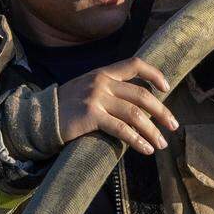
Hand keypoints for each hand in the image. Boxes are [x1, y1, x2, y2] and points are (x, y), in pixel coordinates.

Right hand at [57, 58, 176, 154]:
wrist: (40, 118)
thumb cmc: (66, 108)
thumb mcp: (88, 90)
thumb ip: (109, 91)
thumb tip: (138, 106)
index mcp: (103, 73)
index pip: (134, 64)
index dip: (154, 74)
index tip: (167, 88)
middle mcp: (101, 82)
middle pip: (141, 95)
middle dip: (162, 111)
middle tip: (173, 126)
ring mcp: (96, 98)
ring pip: (135, 114)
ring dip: (152, 131)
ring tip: (161, 144)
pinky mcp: (91, 116)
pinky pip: (122, 129)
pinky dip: (137, 140)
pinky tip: (146, 149)